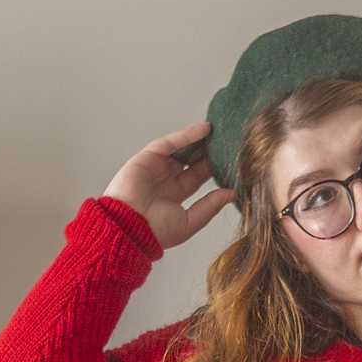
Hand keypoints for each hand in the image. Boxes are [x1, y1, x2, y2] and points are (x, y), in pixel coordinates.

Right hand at [102, 119, 235, 249]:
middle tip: (226, 142)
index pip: (197, 177)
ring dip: (199, 140)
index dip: (212, 167)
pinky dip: (186, 135)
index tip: (230, 160)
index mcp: (174, 196)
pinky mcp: (147, 157)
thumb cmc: (155, 232)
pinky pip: (170, 143)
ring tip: (218, 132)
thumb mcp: (190, 222)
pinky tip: (203, 129)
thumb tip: (231, 194)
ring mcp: (156, 167)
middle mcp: (165, 180)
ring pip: (181, 148)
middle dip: (207, 151)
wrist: (130, 229)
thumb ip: (210, 206)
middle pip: (190, 160)